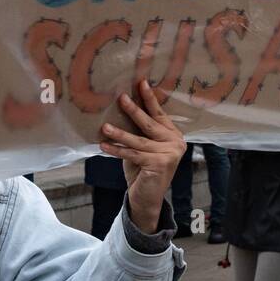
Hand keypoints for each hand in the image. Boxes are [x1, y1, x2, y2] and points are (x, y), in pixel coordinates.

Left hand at [100, 79, 185, 233]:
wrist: (148, 197)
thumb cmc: (143, 169)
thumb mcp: (143, 147)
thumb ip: (140, 132)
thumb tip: (123, 108)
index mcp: (174, 135)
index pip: (159, 113)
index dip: (149, 98)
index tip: (141, 82)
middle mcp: (175, 143)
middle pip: (149, 123)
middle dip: (134, 110)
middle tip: (120, 98)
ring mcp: (169, 154)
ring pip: (138, 140)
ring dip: (119, 133)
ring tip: (104, 126)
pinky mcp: (158, 164)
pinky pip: (132, 154)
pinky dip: (116, 150)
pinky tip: (104, 146)